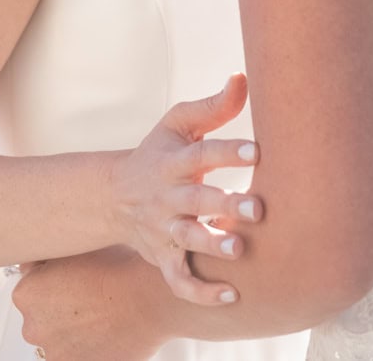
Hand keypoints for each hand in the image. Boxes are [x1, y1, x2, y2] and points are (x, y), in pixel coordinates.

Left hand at [15, 247, 162, 360]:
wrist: (146, 298)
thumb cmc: (117, 268)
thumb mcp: (76, 244)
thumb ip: (48, 256)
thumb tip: (39, 261)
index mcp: (26, 294)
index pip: (30, 282)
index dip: (54, 274)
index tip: (74, 271)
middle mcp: (33, 327)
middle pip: (42, 313)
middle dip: (61, 304)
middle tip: (91, 289)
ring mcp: (54, 353)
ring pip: (61, 336)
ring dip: (75, 326)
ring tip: (104, 309)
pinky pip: (79, 353)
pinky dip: (90, 343)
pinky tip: (108, 326)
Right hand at [109, 73, 261, 301]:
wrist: (114, 196)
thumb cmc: (160, 152)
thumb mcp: (178, 124)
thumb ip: (213, 106)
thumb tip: (243, 77)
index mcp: (174, 160)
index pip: (202, 153)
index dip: (228, 151)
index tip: (257, 150)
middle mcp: (167, 196)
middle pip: (195, 199)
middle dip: (224, 204)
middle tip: (258, 209)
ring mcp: (163, 230)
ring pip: (186, 240)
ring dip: (211, 245)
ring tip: (239, 249)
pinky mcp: (163, 258)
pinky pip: (178, 281)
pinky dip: (200, 292)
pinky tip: (231, 295)